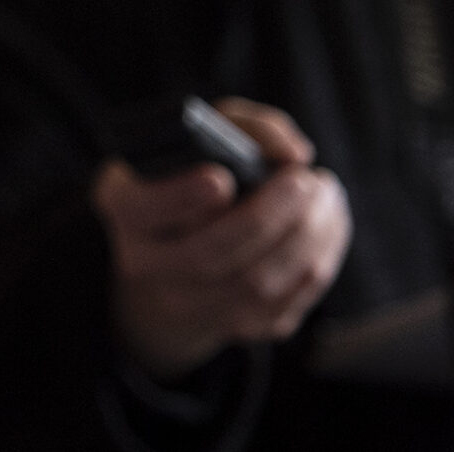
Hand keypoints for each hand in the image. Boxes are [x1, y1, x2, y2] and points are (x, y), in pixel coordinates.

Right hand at [93, 98, 350, 380]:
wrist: (179, 245)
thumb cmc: (193, 173)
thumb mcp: (200, 135)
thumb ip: (244, 128)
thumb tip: (293, 153)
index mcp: (125, 205)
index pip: (145, 209)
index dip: (181, 198)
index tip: (221, 179)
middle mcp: (145, 261)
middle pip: (207, 254)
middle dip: (265, 217)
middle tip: (305, 182)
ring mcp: (187, 303)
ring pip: (252, 286)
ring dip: (304, 241)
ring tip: (327, 197)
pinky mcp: (231, 326)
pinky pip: (281, 308)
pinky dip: (316, 264)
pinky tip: (328, 226)